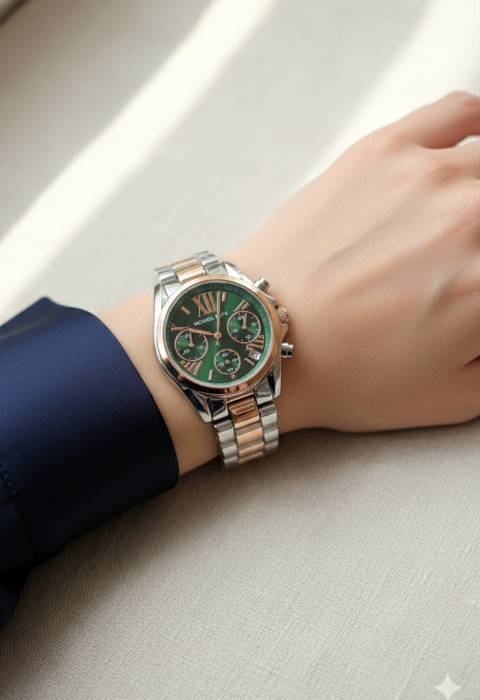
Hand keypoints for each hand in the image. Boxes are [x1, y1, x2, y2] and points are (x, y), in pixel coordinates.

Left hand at [100, 92, 479, 472]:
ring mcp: (426, 175)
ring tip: (462, 225)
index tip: (477, 284)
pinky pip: (460, 112)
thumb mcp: (453, 397)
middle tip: (467, 264)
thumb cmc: (348, 377)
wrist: (262, 340)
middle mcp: (469, 219)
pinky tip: (473, 150)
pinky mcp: (383, 149)